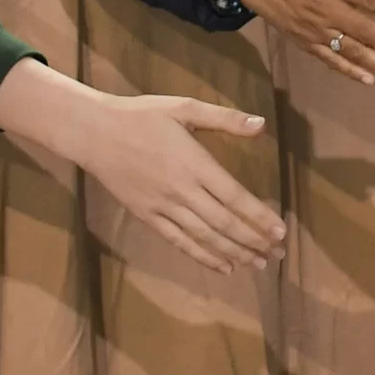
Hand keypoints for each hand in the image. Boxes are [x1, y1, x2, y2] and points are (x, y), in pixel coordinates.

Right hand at [0, 59, 283, 273]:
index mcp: (193, 163)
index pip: (233, 197)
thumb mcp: (183, 108)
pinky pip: (178, 241)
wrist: (93, 132)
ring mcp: (162, 207)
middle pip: (223, 223)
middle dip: (253, 240)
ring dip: (233, 252)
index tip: (280, 231)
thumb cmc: (141, 116)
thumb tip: (261, 124)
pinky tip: (223, 266)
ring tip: (259, 264)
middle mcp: (180, 190)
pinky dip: (202, 256)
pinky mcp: (147, 216)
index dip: (258, 216)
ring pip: (203, 236)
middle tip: (278, 254)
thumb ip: (224, 118)